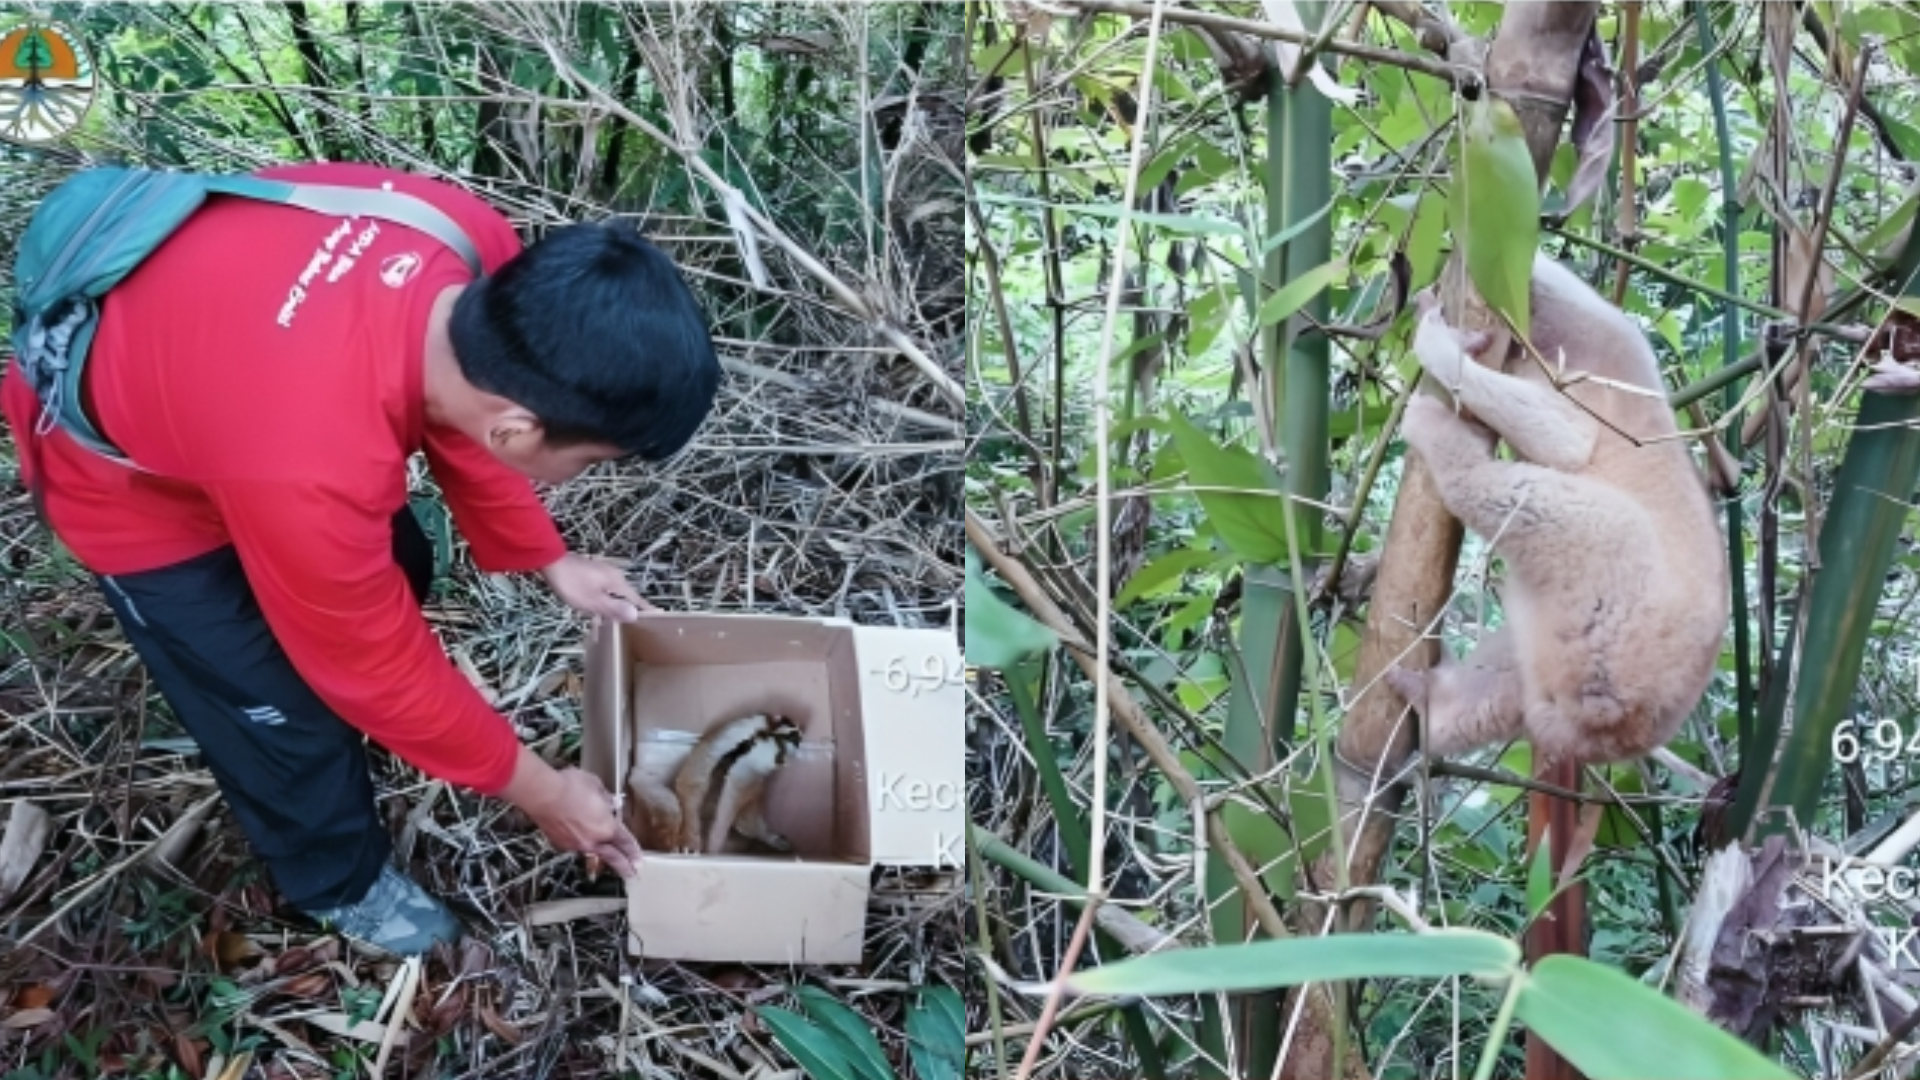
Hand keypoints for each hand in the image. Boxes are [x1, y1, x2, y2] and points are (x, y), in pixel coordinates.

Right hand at [497, 747, 643, 877]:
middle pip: (613, 857)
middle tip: (633, 874)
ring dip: (602, 856)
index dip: (633, 851)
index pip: (625, 842)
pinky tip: (581, 840)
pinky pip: (575, 846)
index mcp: (607, 827)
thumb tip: (609, 805)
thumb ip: (605, 798)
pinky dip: (581, 844)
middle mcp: (593, 840)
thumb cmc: (571, 786)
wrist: (542, 795)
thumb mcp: (595, 785)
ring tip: (607, 859)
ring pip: (593, 853)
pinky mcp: (559, 843)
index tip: (639, 859)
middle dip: (625, 867)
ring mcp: (575, 845)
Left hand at [539, 552, 653, 621]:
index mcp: (616, 582)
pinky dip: (603, 601)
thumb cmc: (572, 583)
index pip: (636, 598)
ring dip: (613, 606)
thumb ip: (614, 608)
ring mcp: (601, 573)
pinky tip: (595, 609)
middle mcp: (612, 576)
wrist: (550, 561)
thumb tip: (636, 614)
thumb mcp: (593, 600)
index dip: (645, 608)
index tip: (658, 615)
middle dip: (629, 608)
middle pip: (625, 595)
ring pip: (612, 593)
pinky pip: (602, 590)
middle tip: (634, 623)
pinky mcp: (590, 573)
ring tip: (613, 621)